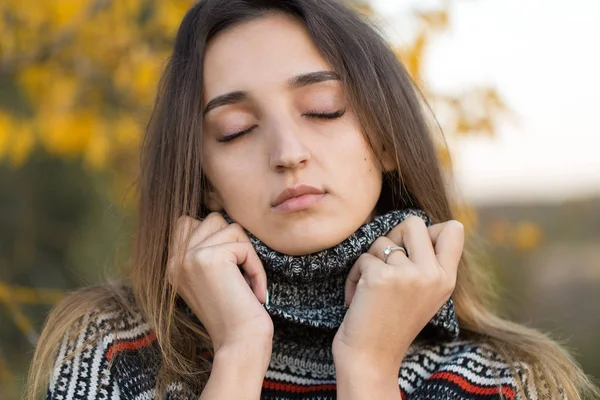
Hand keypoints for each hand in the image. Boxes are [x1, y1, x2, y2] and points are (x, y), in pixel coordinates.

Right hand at [167, 212, 272, 355]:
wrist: (239, 343)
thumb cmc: (234, 315)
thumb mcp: (211, 279)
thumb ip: (206, 251)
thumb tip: (220, 219)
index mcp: (172, 265)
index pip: (186, 222)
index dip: (215, 233)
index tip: (230, 264)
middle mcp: (175, 260)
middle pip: (211, 219)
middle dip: (234, 241)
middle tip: (240, 273)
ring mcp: (188, 258)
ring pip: (230, 227)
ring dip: (247, 253)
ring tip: (246, 282)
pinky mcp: (209, 258)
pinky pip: (244, 245)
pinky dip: (256, 266)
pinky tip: (254, 291)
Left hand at [332, 216, 463, 376]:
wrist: (370, 359)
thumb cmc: (391, 324)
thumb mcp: (424, 294)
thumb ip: (428, 263)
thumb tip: (422, 225)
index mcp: (446, 279)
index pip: (454, 229)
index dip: (428, 231)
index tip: (411, 252)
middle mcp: (432, 275)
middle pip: (413, 222)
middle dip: (393, 237)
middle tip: (385, 264)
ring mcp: (408, 275)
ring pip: (381, 240)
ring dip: (369, 261)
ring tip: (370, 289)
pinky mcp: (382, 277)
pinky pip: (363, 257)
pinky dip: (354, 275)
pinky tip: (356, 298)